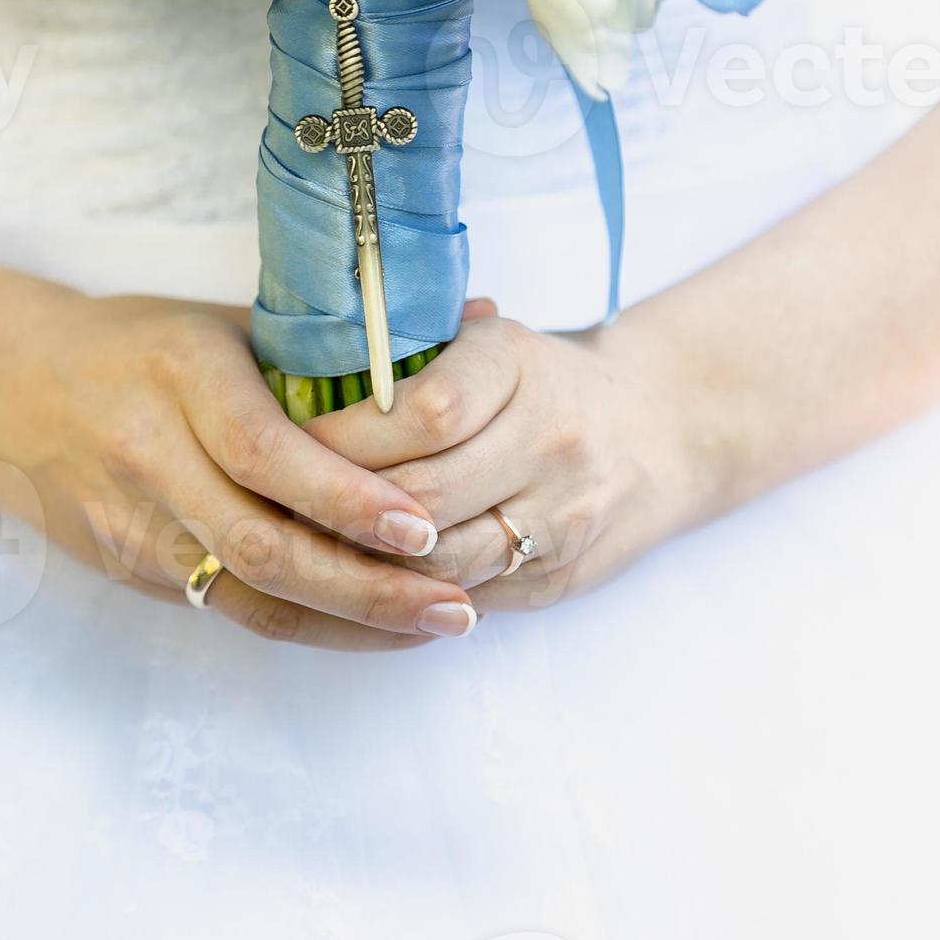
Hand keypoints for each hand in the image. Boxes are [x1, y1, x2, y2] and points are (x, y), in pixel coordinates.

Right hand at [12, 296, 478, 649]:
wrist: (11, 389)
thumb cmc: (142, 345)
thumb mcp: (227, 321)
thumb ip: (338, 338)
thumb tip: (479, 316)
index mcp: (179, 373)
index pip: (262, 451)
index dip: (342, 497)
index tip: (421, 523)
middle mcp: (150, 452)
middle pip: (260, 542)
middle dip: (364, 583)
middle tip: (454, 599)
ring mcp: (134, 523)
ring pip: (247, 592)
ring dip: (350, 620)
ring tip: (437, 622)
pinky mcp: (132, 569)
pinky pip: (229, 609)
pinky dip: (310, 625)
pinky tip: (375, 628)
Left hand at [306, 306, 713, 610]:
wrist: (661, 431)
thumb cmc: (543, 381)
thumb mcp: (493, 342)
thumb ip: (415, 352)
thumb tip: (302, 368)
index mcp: (520, 364)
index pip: (423, 410)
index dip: (346, 437)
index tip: (291, 442)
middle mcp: (551, 438)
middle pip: (424, 493)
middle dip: (340, 507)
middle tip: (277, 507)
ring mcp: (563, 514)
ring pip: (441, 560)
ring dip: (367, 560)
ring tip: (308, 549)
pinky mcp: (560, 576)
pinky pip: (467, 597)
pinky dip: (408, 594)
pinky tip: (363, 580)